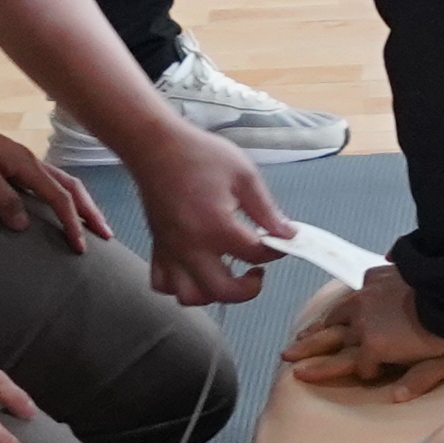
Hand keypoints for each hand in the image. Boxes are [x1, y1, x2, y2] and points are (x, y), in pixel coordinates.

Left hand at [0, 112, 108, 248]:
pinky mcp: (8, 164)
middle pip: (69, 187)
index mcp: (26, 165)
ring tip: (88, 221)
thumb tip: (24, 225)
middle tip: (105, 234)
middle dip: (89, 211)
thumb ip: (3, 198)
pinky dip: (57, 197)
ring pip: (59, 183)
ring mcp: (19, 162)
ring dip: (77, 203)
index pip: (59, 197)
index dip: (72, 222)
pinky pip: (43, 183)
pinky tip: (52, 206)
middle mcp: (29, 162)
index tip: (80, 247)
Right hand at [117, 120, 281, 305]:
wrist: (156, 146)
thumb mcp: (244, 175)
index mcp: (216, 225)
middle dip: (247, 290)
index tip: (283, 241)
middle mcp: (190, 246)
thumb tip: (287, 234)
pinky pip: (163, 283)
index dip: (276, 251)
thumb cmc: (200, 155)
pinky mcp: (157, 248)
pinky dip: (180, 286)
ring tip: (227, 273)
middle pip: (222, 291)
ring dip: (212, 293)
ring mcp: (170, 250)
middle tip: (257, 273)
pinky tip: (197, 270)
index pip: (255, 254)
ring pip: (189, 296)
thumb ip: (267, 209)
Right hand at [281, 265, 443, 399]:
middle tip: (286, 357)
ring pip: (336, 314)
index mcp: (375, 346)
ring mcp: (366, 297)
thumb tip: (398, 397)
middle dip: (308, 350)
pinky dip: (343, 300)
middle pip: (329, 339)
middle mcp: (363, 322)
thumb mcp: (442, 361)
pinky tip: (338, 303)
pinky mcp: (376, 276)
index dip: (361, 373)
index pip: (354, 365)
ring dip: (319, 325)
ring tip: (303, 334)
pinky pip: (354, 290)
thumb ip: (420, 378)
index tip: (367, 375)